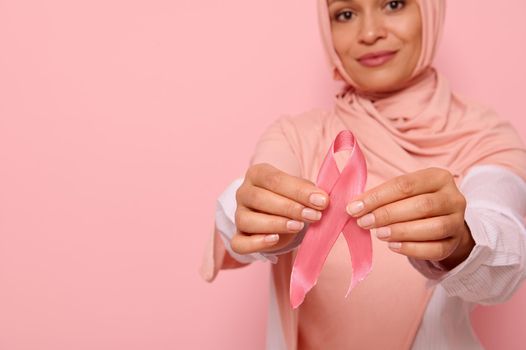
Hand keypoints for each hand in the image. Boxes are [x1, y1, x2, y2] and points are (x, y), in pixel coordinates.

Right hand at [231, 163, 328, 254]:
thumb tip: (322, 199)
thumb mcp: (299, 189)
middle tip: (313, 216)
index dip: (298, 191)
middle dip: (289, 208)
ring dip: (274, 224)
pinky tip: (274, 239)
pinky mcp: (238, 236)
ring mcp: (238, 215)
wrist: (279, 213)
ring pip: (246, 220)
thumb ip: (308, 192)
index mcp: (257, 174)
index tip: (321, 201)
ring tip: (298, 226)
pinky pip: (239, 243)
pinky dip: (256, 243)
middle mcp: (243, 193)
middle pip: (259, 198)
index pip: (274, 179)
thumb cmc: (290, 197)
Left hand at [346, 167, 474, 269]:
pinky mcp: (455, 242)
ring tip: (379, 234)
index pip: (405, 185)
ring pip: (433, 228)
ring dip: (401, 231)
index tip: (354, 208)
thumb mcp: (402, 192)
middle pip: (422, 205)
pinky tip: (393, 246)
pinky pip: (436, 249)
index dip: (378, 197)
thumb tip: (354, 206)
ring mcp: (457, 221)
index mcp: (438, 177)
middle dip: (388, 214)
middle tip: (364, 222)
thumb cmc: (415, 202)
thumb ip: (381, 196)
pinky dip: (412, 249)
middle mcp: (453, 197)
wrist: (442, 221)